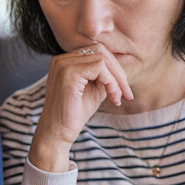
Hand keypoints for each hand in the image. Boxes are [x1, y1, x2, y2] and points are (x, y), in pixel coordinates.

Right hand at [29, 43, 131, 172]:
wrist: (58, 133)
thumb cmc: (74, 114)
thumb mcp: (94, 90)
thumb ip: (105, 76)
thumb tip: (122, 67)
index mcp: (65, 61)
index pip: (97, 52)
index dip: (115, 69)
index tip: (124, 91)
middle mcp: (62, 59)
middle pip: (100, 51)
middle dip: (119, 72)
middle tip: (127, 94)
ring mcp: (63, 64)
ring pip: (102, 58)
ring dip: (116, 79)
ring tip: (118, 97)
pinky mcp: (69, 73)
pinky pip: (100, 67)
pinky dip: (111, 82)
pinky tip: (113, 97)